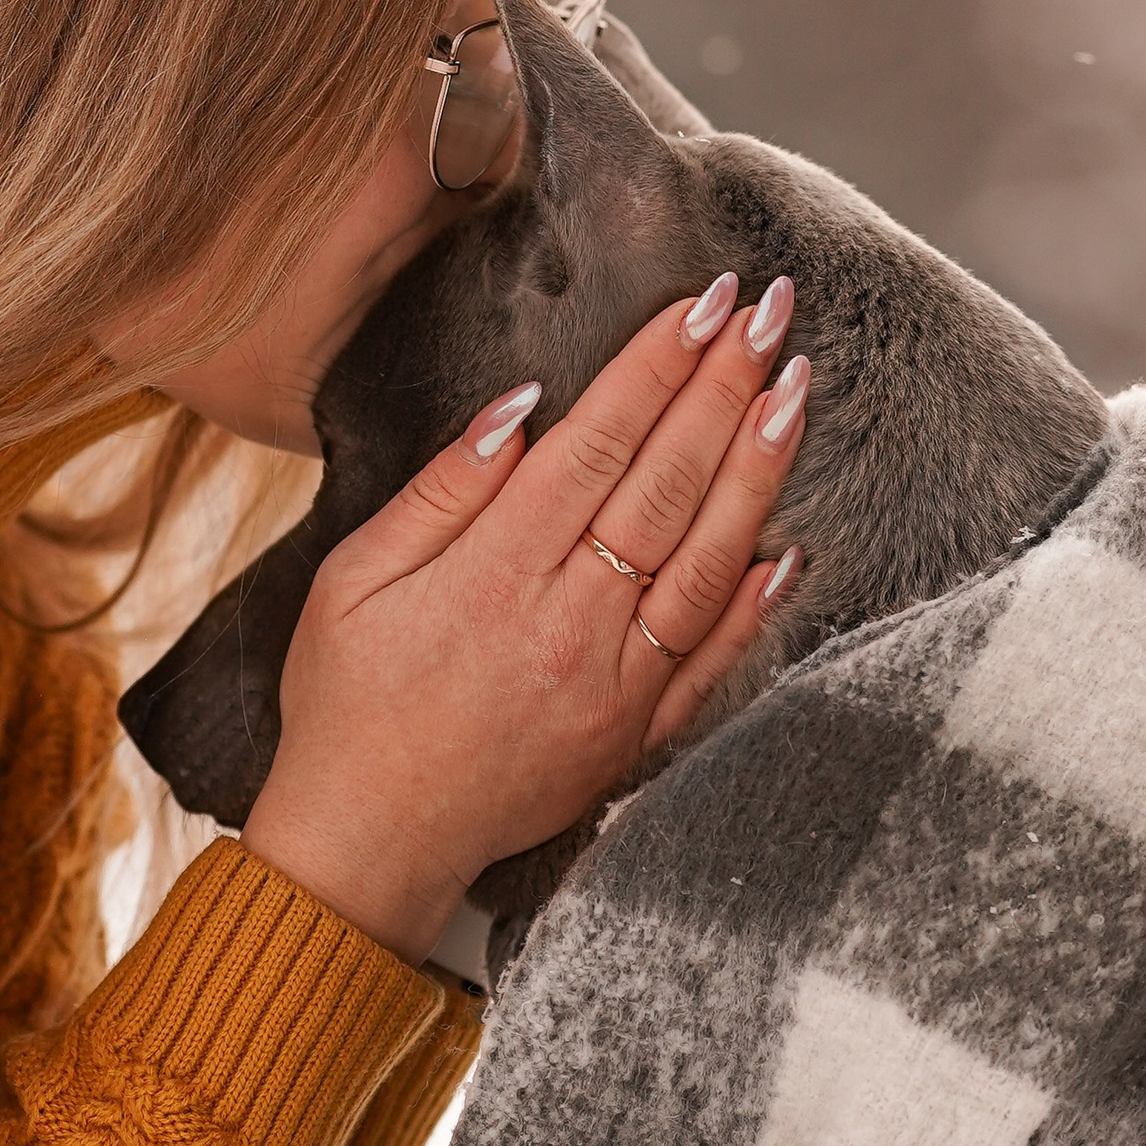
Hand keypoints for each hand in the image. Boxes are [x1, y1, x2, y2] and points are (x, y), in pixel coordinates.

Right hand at [240, 277, 809, 961]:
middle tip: (771, 314)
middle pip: (665, 488)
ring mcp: (614, 685)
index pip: (597, 446)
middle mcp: (569, 626)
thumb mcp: (354, 581)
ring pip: (706, 563)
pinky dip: (756, 603)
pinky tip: (790, 543)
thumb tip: (522, 411)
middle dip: (725, 390)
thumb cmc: (348, 705)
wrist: (369, 843)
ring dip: (758, 473)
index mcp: (495, 576)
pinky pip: (711, 662)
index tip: (704, 303)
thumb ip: (442, 492)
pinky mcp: (635, 736)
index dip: (657, 368)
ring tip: (797, 392)